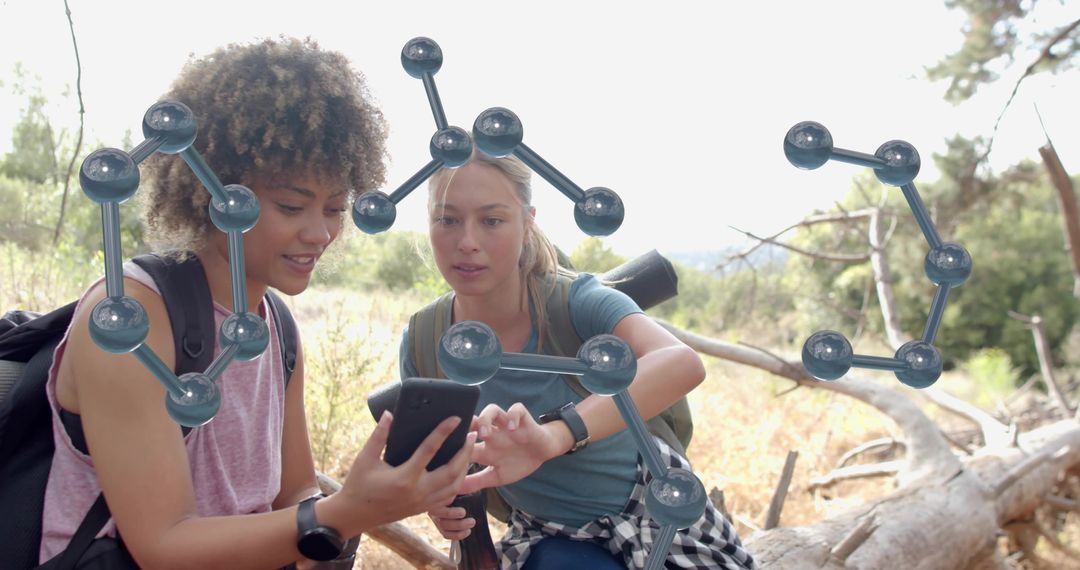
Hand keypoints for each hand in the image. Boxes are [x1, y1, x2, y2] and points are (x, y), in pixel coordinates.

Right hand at [326, 411, 475, 536]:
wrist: (354, 515)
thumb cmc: (358, 485)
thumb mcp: (365, 458)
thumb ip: (379, 435)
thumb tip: (390, 414)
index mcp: (404, 477)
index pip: (430, 449)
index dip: (444, 432)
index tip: (455, 418)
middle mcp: (417, 491)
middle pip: (452, 471)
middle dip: (466, 452)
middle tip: (473, 435)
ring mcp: (422, 503)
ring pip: (454, 486)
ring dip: (465, 467)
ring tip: (469, 451)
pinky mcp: (423, 509)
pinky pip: (448, 497)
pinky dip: (458, 484)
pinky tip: (460, 472)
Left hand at [460, 403, 567, 494]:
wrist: (543, 452)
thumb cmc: (518, 463)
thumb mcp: (497, 476)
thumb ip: (477, 482)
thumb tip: (454, 490)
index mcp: (485, 447)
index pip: (465, 443)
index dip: (456, 446)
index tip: (448, 455)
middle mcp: (494, 433)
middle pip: (475, 421)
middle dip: (467, 427)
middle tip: (463, 439)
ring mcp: (507, 425)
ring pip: (492, 410)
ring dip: (486, 419)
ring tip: (485, 434)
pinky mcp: (523, 419)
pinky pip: (517, 409)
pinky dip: (513, 416)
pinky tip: (512, 428)